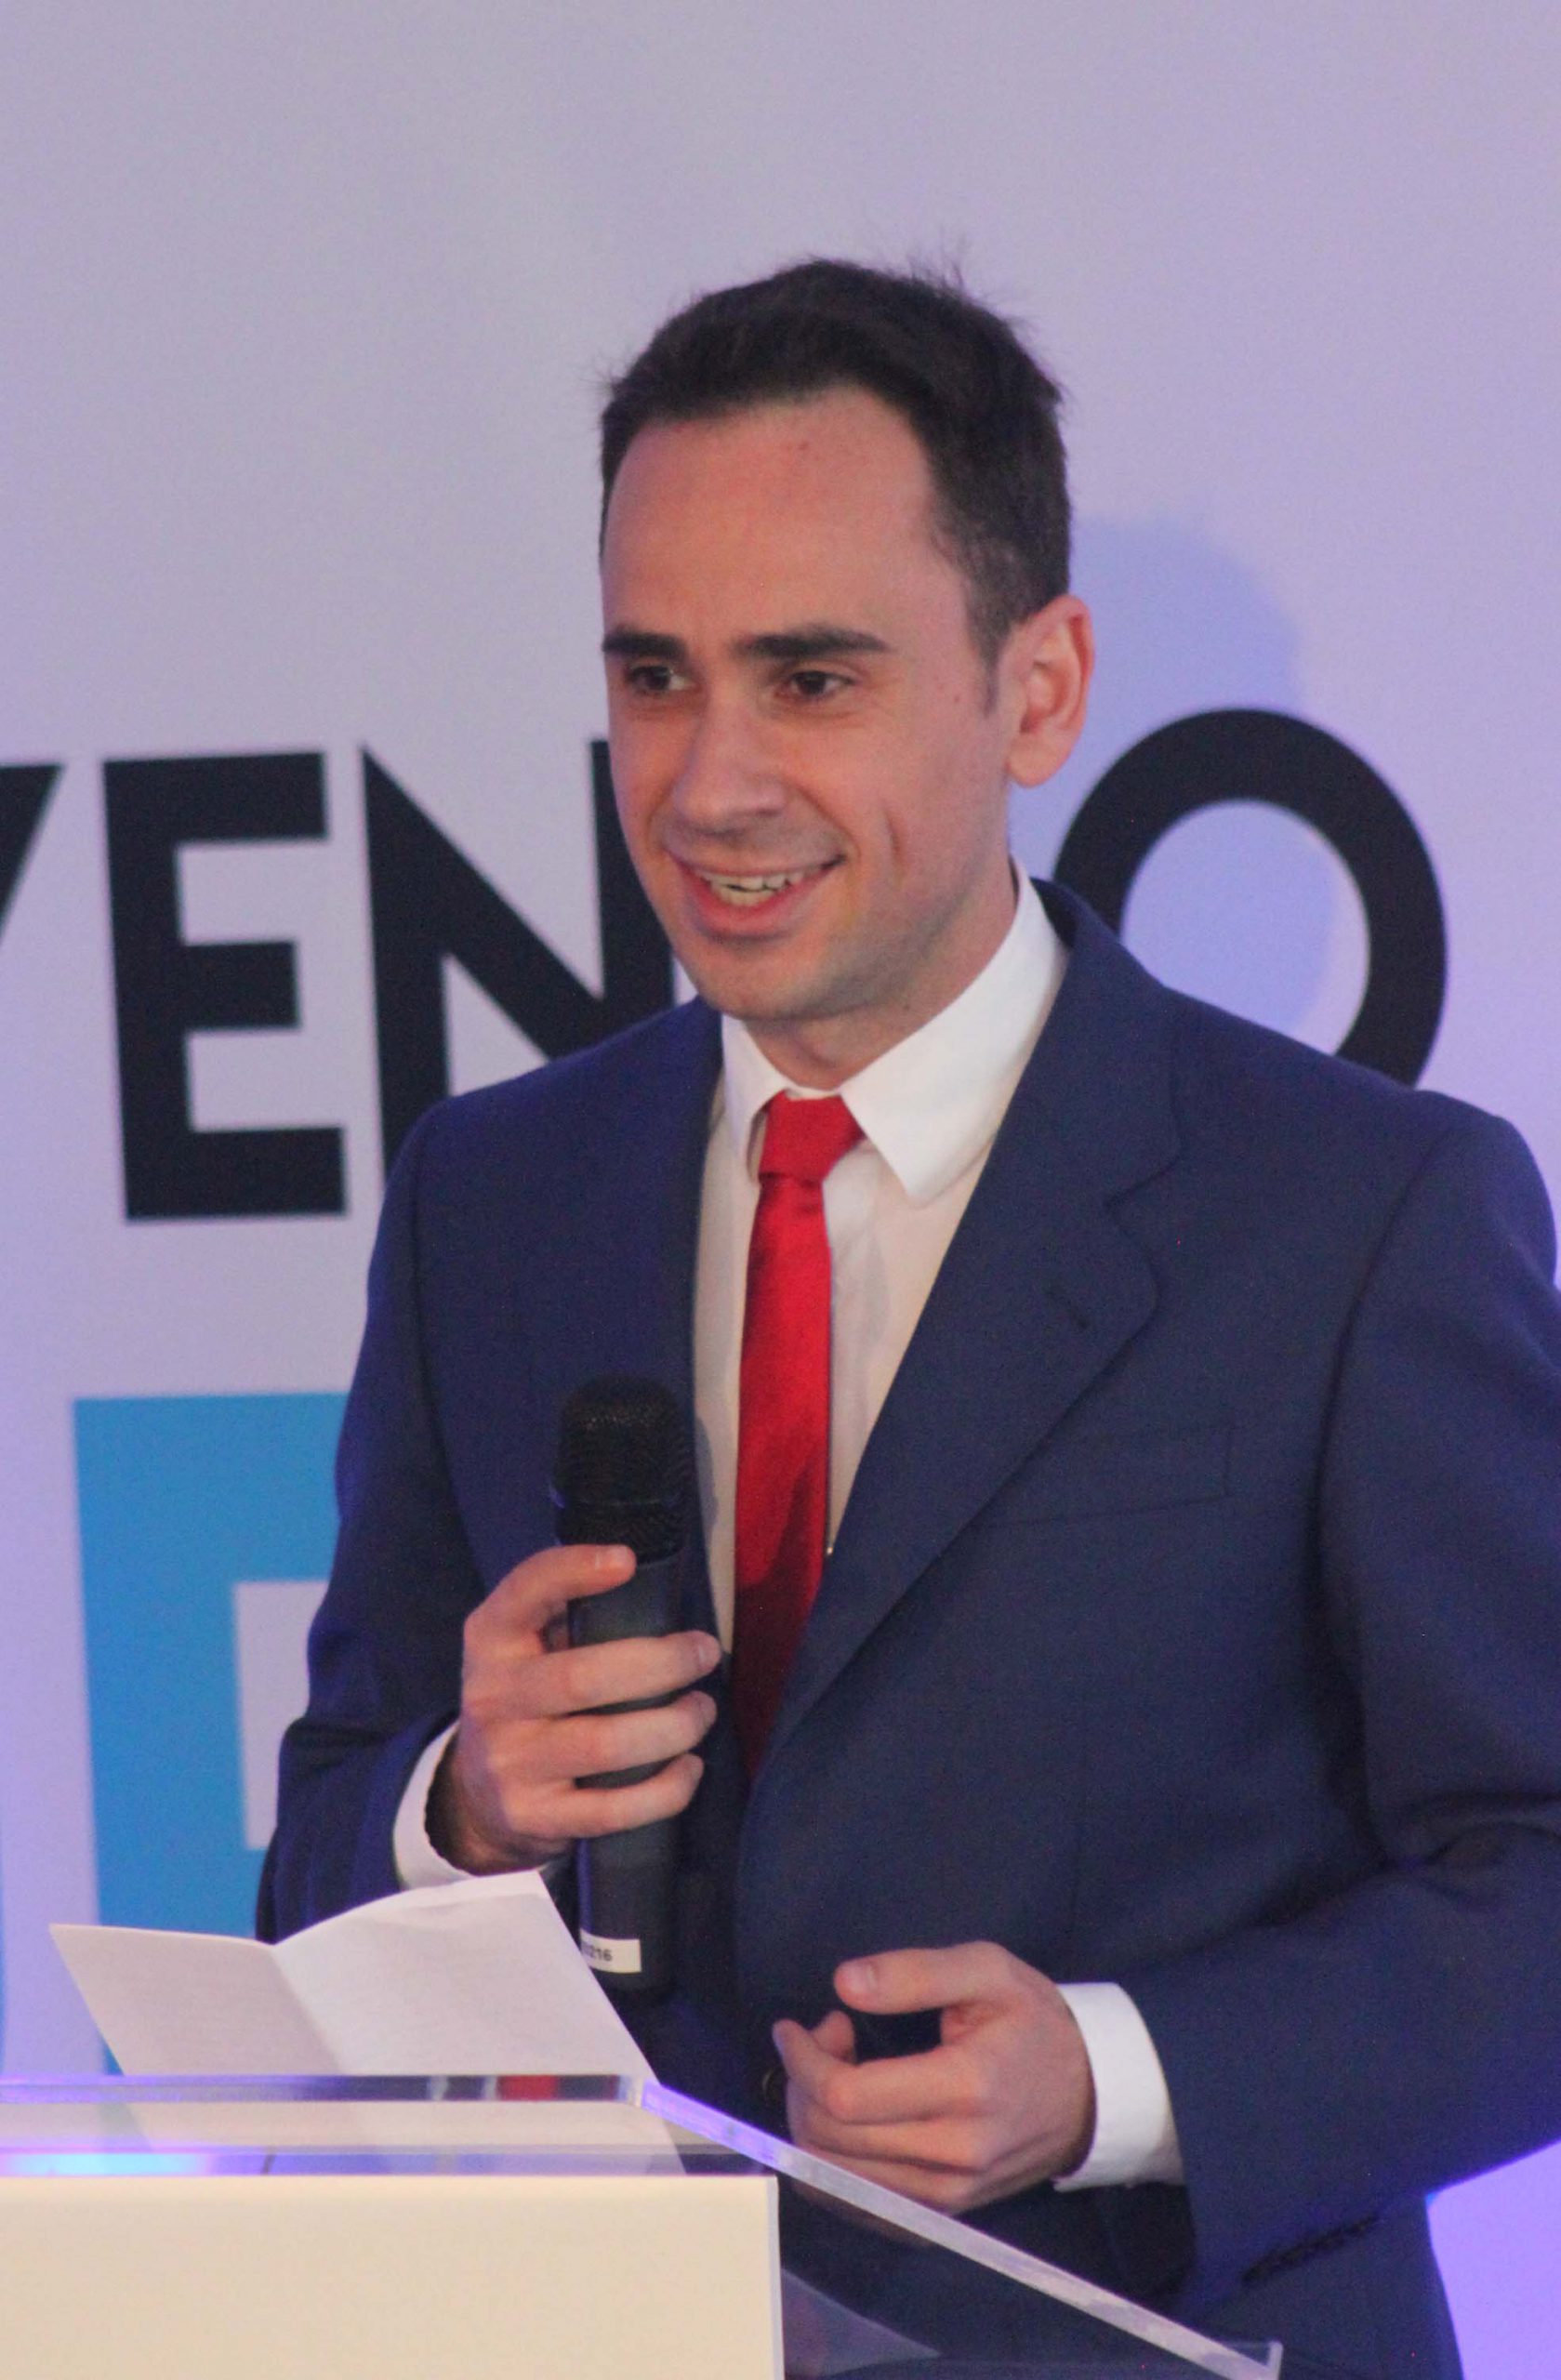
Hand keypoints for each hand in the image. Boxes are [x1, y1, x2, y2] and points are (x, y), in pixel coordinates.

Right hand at [427, 1543, 720, 1872]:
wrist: (473, 1794)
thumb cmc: (527, 1699)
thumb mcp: (524, 1646)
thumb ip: (568, 1612)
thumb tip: (653, 1585)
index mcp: (492, 1640)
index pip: (524, 1593)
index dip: (573, 1571)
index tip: (627, 1560)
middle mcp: (492, 1697)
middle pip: (583, 1676)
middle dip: (661, 1663)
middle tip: (704, 1654)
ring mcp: (510, 1763)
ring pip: (605, 1744)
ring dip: (673, 1725)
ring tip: (701, 1710)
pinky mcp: (535, 1816)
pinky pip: (613, 1810)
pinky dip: (665, 1790)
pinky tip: (689, 1767)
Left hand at [773, 1942, 1095, 2212]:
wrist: (1090, 2096)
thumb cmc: (1035, 2024)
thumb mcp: (988, 1971)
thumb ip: (915, 1972)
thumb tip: (844, 1983)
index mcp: (965, 2086)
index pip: (848, 2097)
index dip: (803, 2060)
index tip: (794, 2027)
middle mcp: (953, 2153)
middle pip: (832, 2140)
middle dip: (803, 2084)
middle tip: (827, 2037)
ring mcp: (947, 2195)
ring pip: (837, 2176)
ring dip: (814, 2120)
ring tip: (840, 2072)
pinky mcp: (942, 2215)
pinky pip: (858, 2205)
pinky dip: (829, 2163)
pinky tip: (845, 2120)